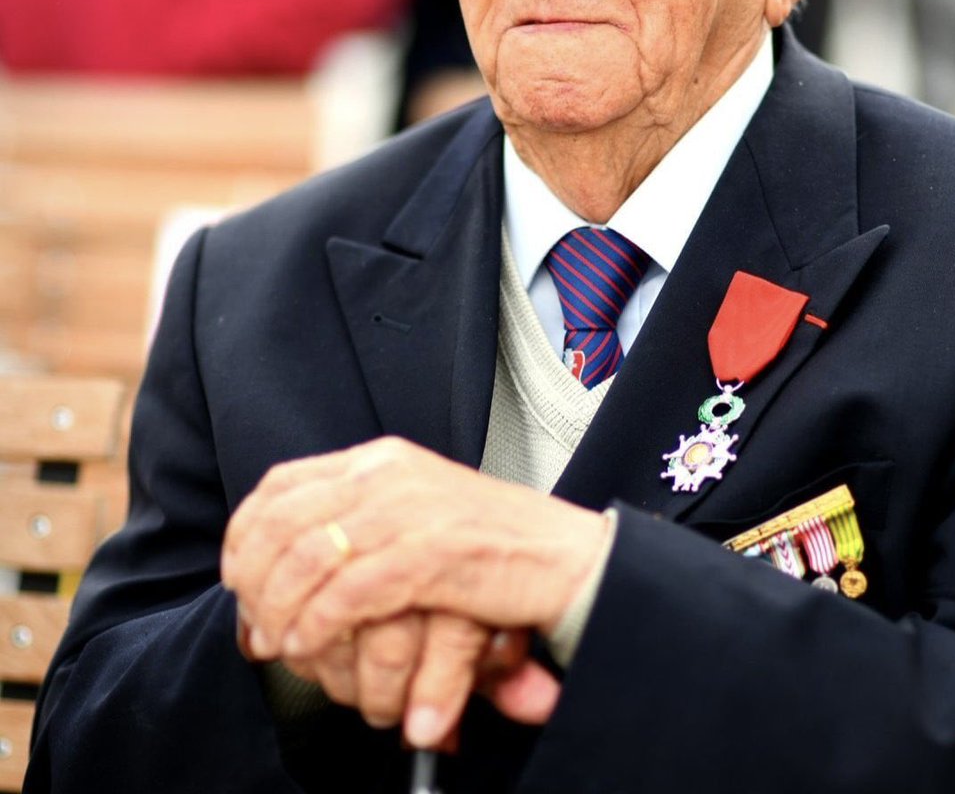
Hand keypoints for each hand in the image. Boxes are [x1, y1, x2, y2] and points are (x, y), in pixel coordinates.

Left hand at [222, 439, 606, 729]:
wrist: (564, 557)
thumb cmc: (493, 545)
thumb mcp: (417, 511)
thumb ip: (362, 518)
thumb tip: (294, 558)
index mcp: (382, 460)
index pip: (282, 484)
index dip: (246, 532)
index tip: (239, 575)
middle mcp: (389, 475)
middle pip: (283, 522)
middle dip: (254, 579)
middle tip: (255, 620)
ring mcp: (410, 510)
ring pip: (307, 558)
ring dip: (281, 609)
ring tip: (281, 642)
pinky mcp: (430, 553)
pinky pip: (348, 592)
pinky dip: (319, 624)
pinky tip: (315, 644)